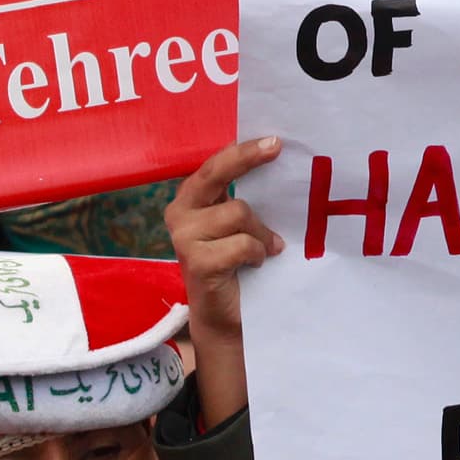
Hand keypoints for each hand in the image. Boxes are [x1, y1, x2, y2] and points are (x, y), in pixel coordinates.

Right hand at [167, 135, 287, 427]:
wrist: (228, 317)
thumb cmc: (239, 265)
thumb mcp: (242, 225)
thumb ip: (248, 198)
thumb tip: (280, 162)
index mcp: (191, 199)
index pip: (214, 164)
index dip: (243, 151)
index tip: (275, 142)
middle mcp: (180, 213)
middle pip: (215, 173)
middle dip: (246, 158)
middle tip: (276, 148)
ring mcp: (184, 238)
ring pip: (238, 212)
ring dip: (261, 232)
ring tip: (266, 249)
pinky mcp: (196, 262)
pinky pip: (241, 244)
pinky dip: (256, 252)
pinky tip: (257, 263)